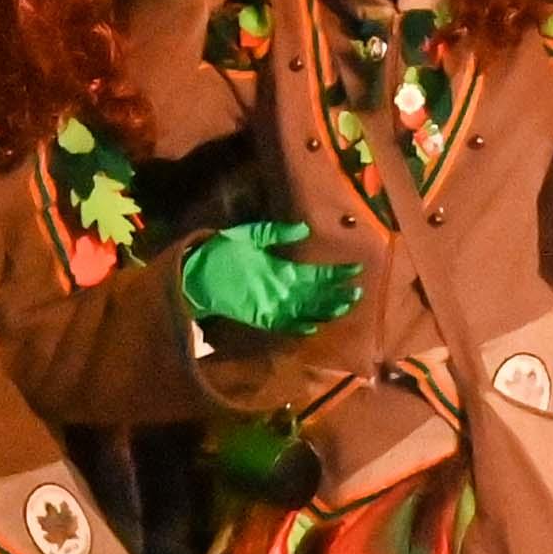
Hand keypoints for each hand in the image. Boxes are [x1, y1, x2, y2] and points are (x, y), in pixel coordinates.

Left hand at [177, 220, 361, 341]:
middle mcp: (282, 288)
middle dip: (338, 293)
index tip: (356, 267)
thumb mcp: (249, 235)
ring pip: (307, 309)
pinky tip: (314, 323)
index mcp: (282, 268)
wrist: (194, 271)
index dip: (336, 272)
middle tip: (358, 291)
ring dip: (325, 309)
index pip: (316, 273)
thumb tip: (304, 228)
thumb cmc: (221, 252)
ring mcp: (273, 303)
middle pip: (317, 294)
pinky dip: (299, 325)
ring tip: (345, 305)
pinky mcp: (261, 315)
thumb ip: (275, 233)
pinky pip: (284, 323)